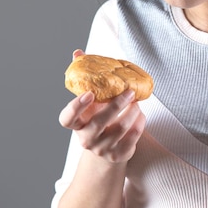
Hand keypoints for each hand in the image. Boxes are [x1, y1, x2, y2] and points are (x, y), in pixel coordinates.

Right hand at [58, 49, 146, 163]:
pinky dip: (139, 123)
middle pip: (100, 122)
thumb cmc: (97, 118)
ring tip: (136, 102)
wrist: (108, 148)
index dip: (75, 107)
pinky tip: (140, 114)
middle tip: (129, 92)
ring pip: (120, 128)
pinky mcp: (118, 155)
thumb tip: (78, 53)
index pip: (68, 118)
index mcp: (76, 124)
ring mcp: (102, 149)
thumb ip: (85, 78)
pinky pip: (133, 137)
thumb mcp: (90, 102)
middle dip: (116, 105)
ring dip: (132, 112)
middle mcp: (86, 138)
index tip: (88, 93)